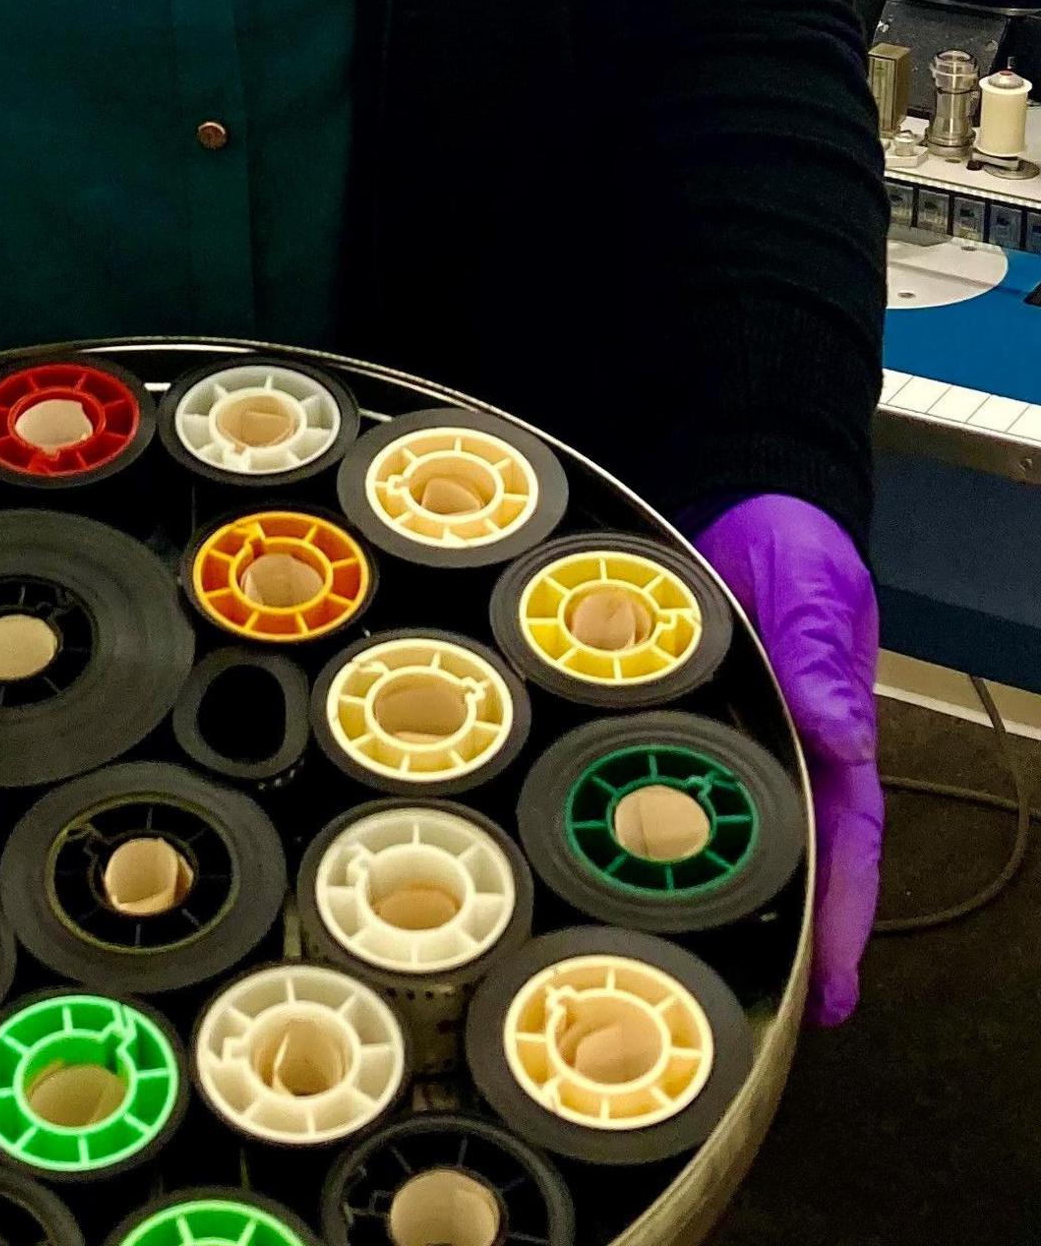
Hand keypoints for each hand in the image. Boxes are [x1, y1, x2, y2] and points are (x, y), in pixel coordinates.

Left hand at [692, 493, 883, 1026]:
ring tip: (723, 979)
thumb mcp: (809, 583)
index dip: (842, 910)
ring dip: (739, 902)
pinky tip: (655, 884)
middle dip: (798, 936)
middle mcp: (794, 740)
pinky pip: (688, 787)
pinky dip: (679, 840)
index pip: (848, 833)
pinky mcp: (691, 715)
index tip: (834, 979)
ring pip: (744, 831)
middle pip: (803, 854)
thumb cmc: (786, 534)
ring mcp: (743, 731)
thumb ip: (820, 656)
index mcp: (833, 723)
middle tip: (782, 1015)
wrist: (734, 487)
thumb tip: (844, 737)